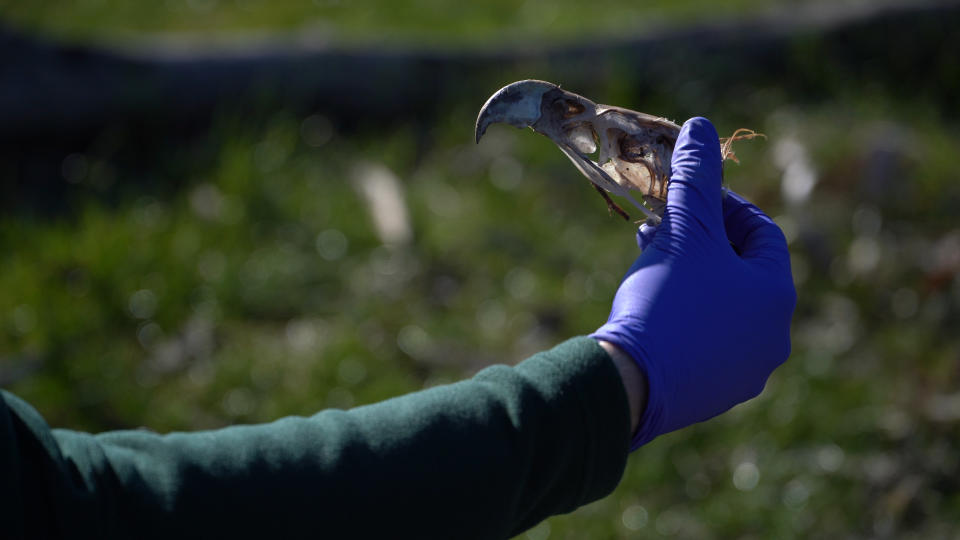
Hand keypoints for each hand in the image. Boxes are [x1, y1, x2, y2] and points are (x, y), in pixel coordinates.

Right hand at [592, 117, 795, 448]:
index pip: (761, 232)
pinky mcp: (711, 395)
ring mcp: (744, 372)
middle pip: (740, 271)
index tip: (686, 198)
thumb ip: (697, 177)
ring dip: (690, 278)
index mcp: (775, 295)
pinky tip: (648, 309)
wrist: (629, 383)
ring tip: (650, 264)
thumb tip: (702, 127)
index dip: (724, 205)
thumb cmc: (665, 301)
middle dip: (700, 242)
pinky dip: (681, 317)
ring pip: (721, 308)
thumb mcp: (684, 230)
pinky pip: (703, 342)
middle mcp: (771, 337)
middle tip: (662, 229)